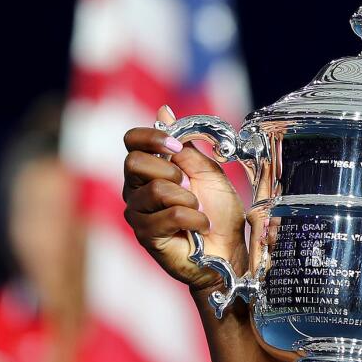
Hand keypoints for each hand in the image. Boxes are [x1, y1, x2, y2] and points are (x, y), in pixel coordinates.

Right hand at [122, 106, 246, 291]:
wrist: (229, 250)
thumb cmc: (219, 213)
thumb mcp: (208, 172)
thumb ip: (186, 146)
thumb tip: (164, 110)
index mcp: (151, 170)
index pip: (131, 141)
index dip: (152, 137)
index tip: (176, 146)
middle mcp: (136, 189)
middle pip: (134, 162)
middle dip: (170, 170)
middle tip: (189, 186)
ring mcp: (138, 213)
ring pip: (155, 190)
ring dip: (188, 200)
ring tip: (197, 211)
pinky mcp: (146, 236)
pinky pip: (170, 215)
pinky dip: (195, 219)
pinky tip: (201, 227)